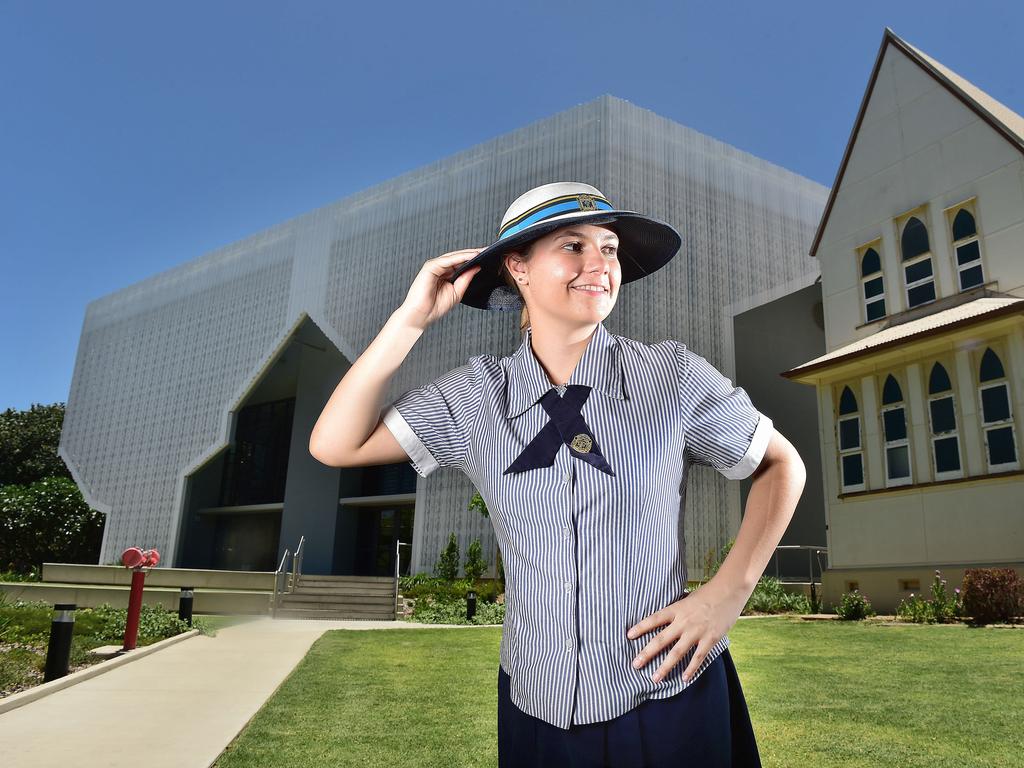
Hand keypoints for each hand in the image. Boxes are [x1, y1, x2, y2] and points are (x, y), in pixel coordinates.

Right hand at [398, 249, 483, 329]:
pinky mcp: (430, 267)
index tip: (487, 257)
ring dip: (469, 254)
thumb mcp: (457, 292)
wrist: (421, 315)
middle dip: (473, 254)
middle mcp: (440, 268)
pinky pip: (448, 260)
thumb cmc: (435, 307)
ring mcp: (434, 266)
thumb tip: (477, 267)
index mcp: (445, 274)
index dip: (474, 260)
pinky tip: (471, 256)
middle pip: (459, 258)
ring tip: (482, 251)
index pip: (461, 264)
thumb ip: (466, 279)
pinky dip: (460, 257)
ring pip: (454, 257)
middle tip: (488, 250)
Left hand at [625, 577, 748, 683]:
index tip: (629, 636)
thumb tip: (666, 620)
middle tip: (635, 664)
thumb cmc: (708, 594)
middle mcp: (683, 621)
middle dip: (646, 653)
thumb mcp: (687, 599)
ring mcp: (697, 631)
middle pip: (661, 639)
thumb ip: (677, 611)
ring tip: (655, 678)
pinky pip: (698, 657)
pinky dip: (690, 669)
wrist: (729, 591)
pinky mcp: (710, 639)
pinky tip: (683, 678)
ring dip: (664, 666)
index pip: (654, 619)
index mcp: (676, 609)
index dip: (641, 627)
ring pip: (677, 652)